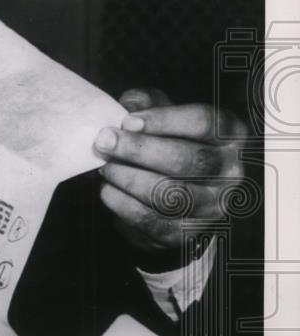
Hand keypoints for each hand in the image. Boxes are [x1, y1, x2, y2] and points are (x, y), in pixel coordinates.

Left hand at [93, 88, 249, 267]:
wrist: (166, 192)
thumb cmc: (164, 142)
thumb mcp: (159, 114)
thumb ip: (146, 102)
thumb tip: (130, 105)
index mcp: (230, 136)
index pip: (205, 123)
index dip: (164, 120)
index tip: (128, 120)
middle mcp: (230, 172)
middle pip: (188, 160)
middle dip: (139, 150)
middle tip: (105, 142)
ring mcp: (212, 207)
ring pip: (170, 194)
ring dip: (129, 178)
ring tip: (106, 166)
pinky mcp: (186, 233)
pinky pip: (152, 220)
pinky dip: (123, 204)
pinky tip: (107, 189)